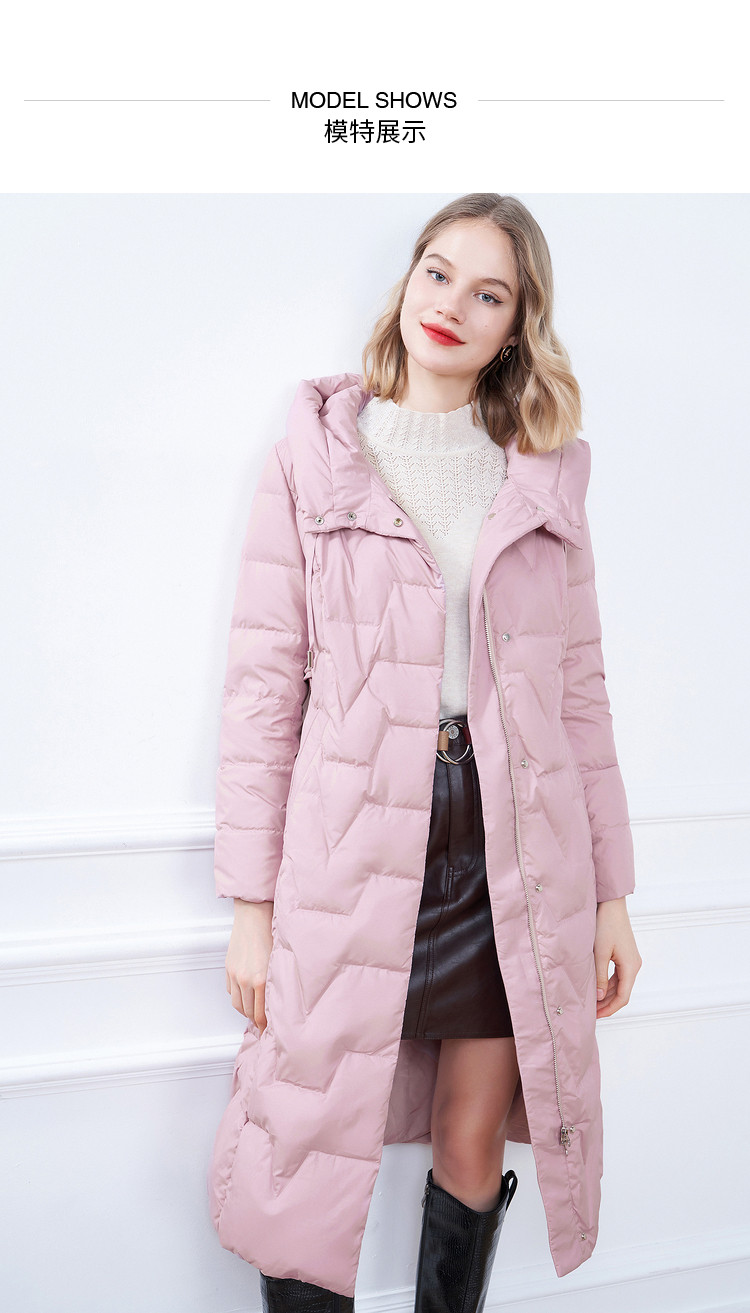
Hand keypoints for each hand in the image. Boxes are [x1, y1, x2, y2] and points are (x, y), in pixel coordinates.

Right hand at [225, 898, 273, 1029]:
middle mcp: (246, 979)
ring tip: (256, 1012)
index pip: (261, 1014)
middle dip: (256, 1021)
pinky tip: (247, 995)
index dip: (265, 1026)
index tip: (270, 1032)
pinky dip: (239, 997)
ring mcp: (235, 974)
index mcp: (261, 979)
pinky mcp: (228, 969)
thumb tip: (281, 1002)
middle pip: (249, 1013)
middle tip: (264, 1026)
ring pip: (238, 1004)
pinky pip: (232, 992)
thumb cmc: (271, 933)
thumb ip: (278, 982)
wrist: (254, 915)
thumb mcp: (280, 961)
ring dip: (247, 1010)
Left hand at [593, 897, 641, 1018]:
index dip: (610, 1009)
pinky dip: (607, 983)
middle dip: (606, 1003)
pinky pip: (617, 975)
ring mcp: (630, 960)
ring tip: (591, 1002)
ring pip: (619, 984)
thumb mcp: (600, 953)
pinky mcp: (625, 955)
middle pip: (621, 992)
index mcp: (630, 967)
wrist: (611, 905)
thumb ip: (599, 977)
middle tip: (590, 1012)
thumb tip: (598, 997)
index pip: (623, 997)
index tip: (596, 1016)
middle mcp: (634, 965)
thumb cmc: (606, 925)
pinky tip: (595, 987)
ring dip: (606, 994)